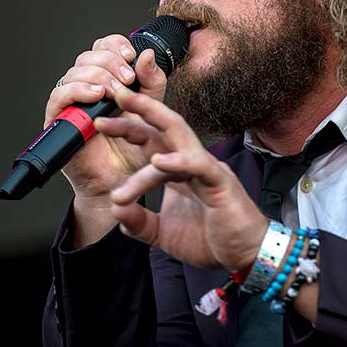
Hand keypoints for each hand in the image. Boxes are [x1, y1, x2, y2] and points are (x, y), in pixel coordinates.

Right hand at [44, 34, 167, 199]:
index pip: (104, 48)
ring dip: (98, 76)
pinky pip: (59, 95)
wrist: (125, 180)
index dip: (115, 45)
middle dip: (111, 62)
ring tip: (117, 93)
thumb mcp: (153, 109)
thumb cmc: (136, 148)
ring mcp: (72, 103)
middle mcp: (87, 88)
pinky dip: (78, 90)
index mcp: (109, 80)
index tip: (131, 54)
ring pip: (74, 72)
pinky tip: (97, 96)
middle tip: (128, 79)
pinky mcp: (59, 120)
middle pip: (88, 56)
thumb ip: (152, 82)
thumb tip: (148, 54)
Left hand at [95, 88, 267, 271]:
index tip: (101, 122)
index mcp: (179, 172)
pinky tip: (157, 162)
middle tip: (116, 93)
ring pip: (179, 138)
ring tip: (120, 125)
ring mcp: (207, 170)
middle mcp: (192, 164)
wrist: (245, 253)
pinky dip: (179, 161)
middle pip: (165, 127)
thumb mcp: (163, 233)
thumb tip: (116, 210)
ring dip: (149, 127)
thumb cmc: (212, 239)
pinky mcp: (221, 183)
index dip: (129, 128)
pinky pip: (199, 166)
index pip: (152, 142)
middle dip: (140, 109)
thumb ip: (139, 222)